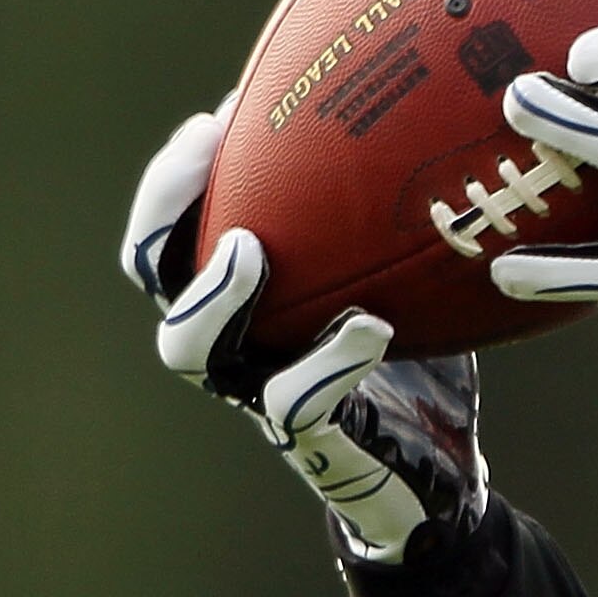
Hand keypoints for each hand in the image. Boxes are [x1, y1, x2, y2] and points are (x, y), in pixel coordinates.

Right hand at [121, 99, 487, 566]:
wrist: (438, 480)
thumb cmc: (415, 366)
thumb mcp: (406, 284)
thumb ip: (395, 226)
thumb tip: (436, 123)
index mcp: (247, 304)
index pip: (177, 234)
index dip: (179, 178)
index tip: (219, 116)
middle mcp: (237, 346)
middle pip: (159, 277)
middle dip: (166, 210)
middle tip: (206, 153)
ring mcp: (263, 396)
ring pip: (192, 349)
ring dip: (213, 293)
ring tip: (249, 250)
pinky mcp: (313, 443)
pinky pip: (297, 404)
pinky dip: (330, 361)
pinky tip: (368, 326)